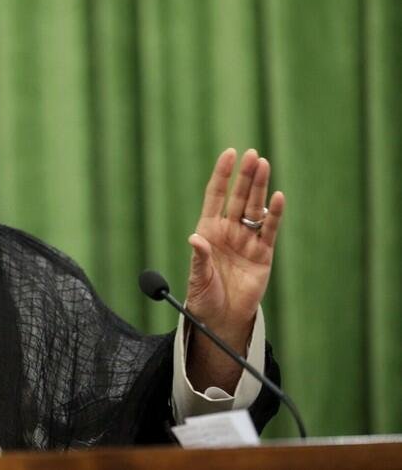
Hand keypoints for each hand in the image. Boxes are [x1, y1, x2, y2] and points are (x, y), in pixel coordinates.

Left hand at [185, 148, 284, 390]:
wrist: (222, 318)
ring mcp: (246, 241)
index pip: (215, 196)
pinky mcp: (263, 254)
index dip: (222, 175)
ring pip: (254, 208)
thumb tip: (195, 239)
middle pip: (238, 197)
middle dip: (245, 176)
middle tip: (253, 154)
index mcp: (208, 231)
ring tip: (265, 165)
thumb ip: (199, 258)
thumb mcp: (198, 278)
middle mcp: (228, 231)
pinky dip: (273, 215)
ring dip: (260, 187)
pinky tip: (278, 197)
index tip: (229, 154)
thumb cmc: (204, 297)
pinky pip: (269, 231)